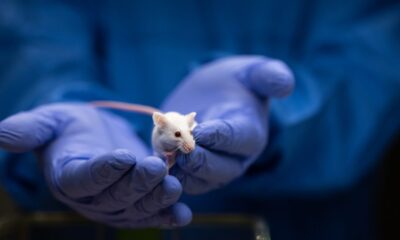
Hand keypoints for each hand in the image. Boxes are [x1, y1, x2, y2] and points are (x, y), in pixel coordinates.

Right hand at [0, 103, 191, 227]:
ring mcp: (115, 204)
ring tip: (174, 187)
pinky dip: (167, 216)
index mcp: (69, 176)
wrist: (95, 137)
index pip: (84, 178)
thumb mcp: (50, 121)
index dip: (103, 170)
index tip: (123, 156)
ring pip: (135, 208)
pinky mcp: (136, 203)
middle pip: (115, 196)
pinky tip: (183, 215)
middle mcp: (92, 197)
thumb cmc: (71, 127)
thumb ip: (28, 129)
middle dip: (137, 183)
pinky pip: (151, 215)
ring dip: (156, 200)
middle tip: (157, 168)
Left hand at [162, 56, 293, 193]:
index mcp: (250, 132)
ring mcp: (211, 166)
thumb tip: (285, 86)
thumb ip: (269, 76)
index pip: (237, 139)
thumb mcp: (252, 72)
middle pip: (220, 169)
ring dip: (181, 171)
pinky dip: (167, 173)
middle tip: (181, 148)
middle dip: (200, 160)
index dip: (219, 136)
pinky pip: (179, 180)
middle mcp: (234, 157)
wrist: (214, 94)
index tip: (199, 130)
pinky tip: (153, 160)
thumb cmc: (236, 82)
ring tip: (165, 156)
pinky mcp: (190, 169)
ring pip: (198, 181)